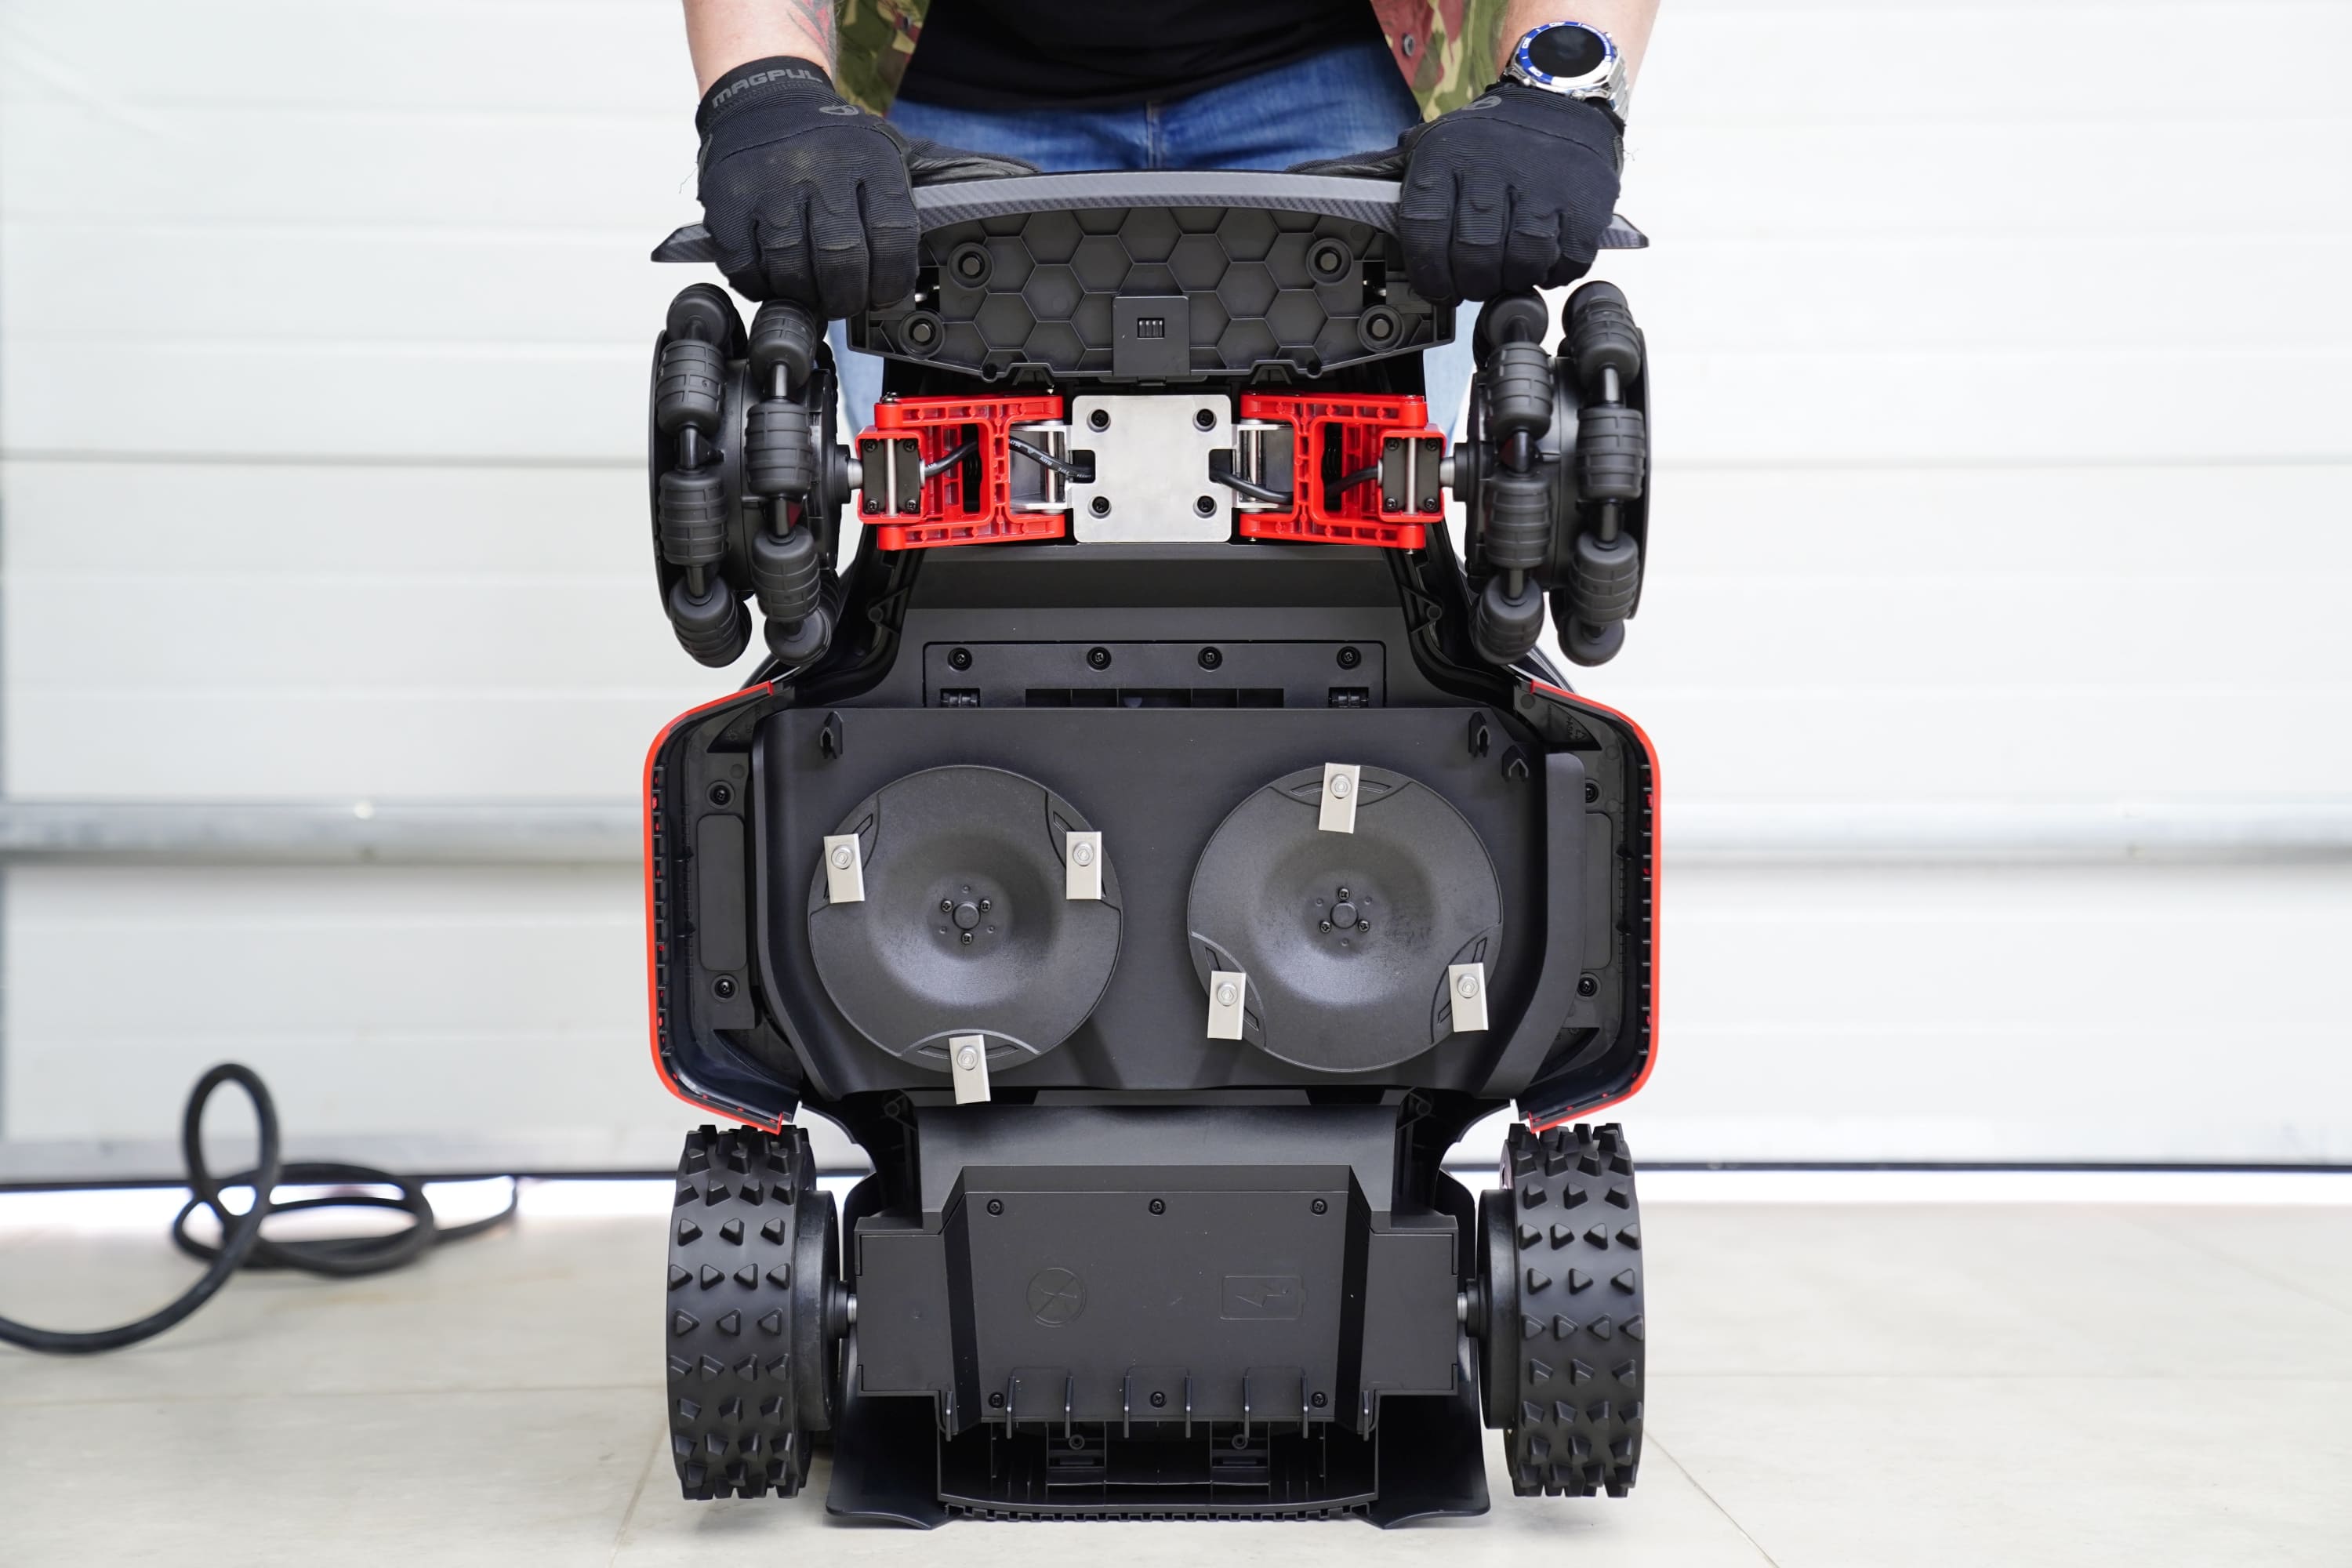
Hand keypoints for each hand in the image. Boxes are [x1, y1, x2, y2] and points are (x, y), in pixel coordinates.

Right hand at [694, 57, 918, 316]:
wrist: (762, 99)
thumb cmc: (830, 141)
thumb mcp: (883, 148)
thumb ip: (917, 187)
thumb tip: (958, 218)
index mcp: (869, 156)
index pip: (893, 235)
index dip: (891, 280)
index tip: (884, 292)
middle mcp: (819, 165)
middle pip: (842, 260)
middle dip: (848, 296)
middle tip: (845, 301)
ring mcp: (768, 183)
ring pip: (792, 270)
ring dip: (805, 296)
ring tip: (811, 292)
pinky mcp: (726, 199)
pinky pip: (745, 267)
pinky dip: (761, 286)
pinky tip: (774, 278)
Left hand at [1390, 83, 1622, 303]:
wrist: (1560, 100)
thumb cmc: (1492, 138)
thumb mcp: (1441, 141)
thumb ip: (1412, 182)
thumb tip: (1380, 225)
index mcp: (1447, 153)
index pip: (1423, 230)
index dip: (1428, 273)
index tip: (1437, 288)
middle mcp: (1494, 164)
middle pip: (1474, 256)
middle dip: (1471, 284)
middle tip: (1475, 284)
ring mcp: (1544, 183)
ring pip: (1521, 263)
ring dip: (1513, 280)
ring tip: (1509, 272)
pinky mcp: (1586, 200)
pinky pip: (1567, 261)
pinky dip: (1554, 272)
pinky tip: (1545, 260)